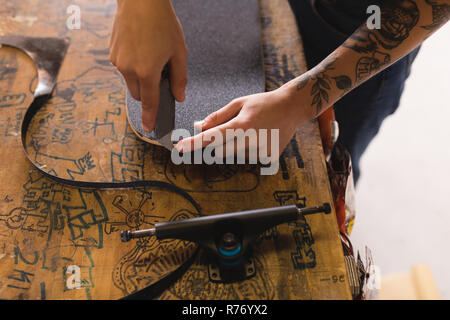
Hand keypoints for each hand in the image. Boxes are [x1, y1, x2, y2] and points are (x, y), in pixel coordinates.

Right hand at [109, 0, 187, 131]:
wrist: (139, 1)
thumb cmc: (162, 23)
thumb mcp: (178, 52)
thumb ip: (179, 78)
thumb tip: (179, 96)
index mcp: (147, 72)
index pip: (149, 102)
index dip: (150, 117)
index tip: (148, 128)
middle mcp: (129, 69)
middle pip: (138, 94)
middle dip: (148, 91)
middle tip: (160, 73)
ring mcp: (118, 61)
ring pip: (130, 81)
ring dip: (140, 77)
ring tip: (151, 54)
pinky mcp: (112, 53)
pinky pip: (123, 68)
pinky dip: (133, 65)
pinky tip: (141, 48)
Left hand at [175, 84, 314, 159]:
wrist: (292, 108)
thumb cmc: (264, 103)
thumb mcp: (239, 103)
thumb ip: (217, 117)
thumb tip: (198, 126)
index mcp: (241, 125)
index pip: (211, 137)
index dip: (193, 143)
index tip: (179, 148)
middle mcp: (250, 140)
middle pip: (220, 151)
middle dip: (218, 144)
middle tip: (232, 131)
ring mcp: (260, 152)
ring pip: (234, 156)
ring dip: (235, 147)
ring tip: (252, 131)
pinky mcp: (268, 158)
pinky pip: (248, 159)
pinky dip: (248, 150)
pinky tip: (260, 137)